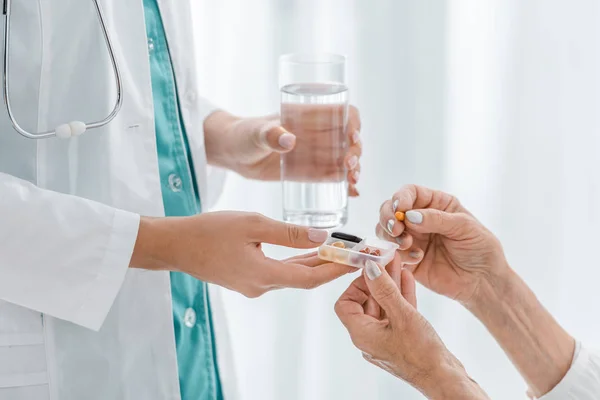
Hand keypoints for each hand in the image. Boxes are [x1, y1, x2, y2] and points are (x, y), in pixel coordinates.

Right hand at [131, 211, 354, 296]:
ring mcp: (252, 285)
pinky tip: (308, 252)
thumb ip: (287, 232)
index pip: (309, 278)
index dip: (335, 270)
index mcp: (263, 275)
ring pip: (292, 275)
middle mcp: (260, 286)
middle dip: (330, 266)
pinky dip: (296, 262)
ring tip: (338, 251)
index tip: (356, 262)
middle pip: (304, 278)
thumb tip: (320, 235)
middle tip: (355, 255)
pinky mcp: (246, 278)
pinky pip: (278, 271)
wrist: (175, 245)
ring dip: (314, 263)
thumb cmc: (209, 231)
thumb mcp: (252, 224)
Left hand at [204, 108, 361, 196]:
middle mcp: (317, 134)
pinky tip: (352, 194)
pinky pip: (331, 177)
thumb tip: (289, 140)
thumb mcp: (256, 133)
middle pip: (348, 140)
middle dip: (355, 152)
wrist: (232, 154)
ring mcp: (314, 154)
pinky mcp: (308, 173)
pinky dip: (345, 185)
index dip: (354, 123)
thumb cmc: (243, 134)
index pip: (342, 113)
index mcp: (309, 117)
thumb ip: (270, 135)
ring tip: (353, 181)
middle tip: (348, 165)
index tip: (352, 137)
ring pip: (344, 159)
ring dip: (354, 170)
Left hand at [335, 256, 488, 399]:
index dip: (355, 286)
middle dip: (377, 280)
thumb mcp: (402, 315)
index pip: (345, 304)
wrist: (445, 379)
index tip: (370, 273)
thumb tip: (369, 267)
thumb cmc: (421, 353)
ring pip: (384, 306)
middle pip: (366, 302)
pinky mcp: (401, 339)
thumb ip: (384, 290)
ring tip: (398, 263)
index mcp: (362, 334)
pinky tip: (407, 278)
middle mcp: (369, 337)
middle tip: (386, 260)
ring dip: (391, 285)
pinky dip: (401, 296)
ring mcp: (385, 339)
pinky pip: (396, 313)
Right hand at [376, 184, 506, 305]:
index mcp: (435, 204)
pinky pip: (390, 253)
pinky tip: (416, 259)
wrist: (483, 281)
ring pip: (385, 230)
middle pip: (390, 209)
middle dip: (388, 218)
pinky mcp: (407, 259)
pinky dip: (397, 254)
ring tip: (407, 245)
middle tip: (395, 230)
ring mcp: (412, 238)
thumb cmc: (480, 248)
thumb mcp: (465, 227)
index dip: (400, 198)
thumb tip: (409, 216)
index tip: (399, 210)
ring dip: (391, 236)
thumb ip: (437, 219)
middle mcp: (419, 219)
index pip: (409, 193)